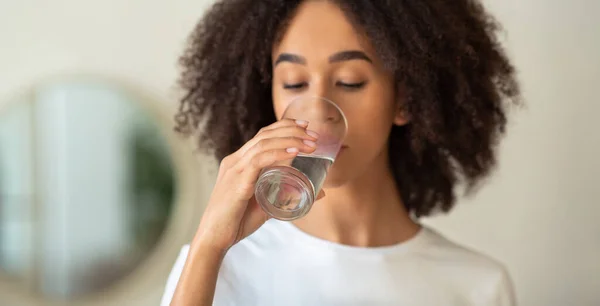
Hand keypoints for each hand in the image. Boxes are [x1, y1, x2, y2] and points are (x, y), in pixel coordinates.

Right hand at [193, 119, 320, 252]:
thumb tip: (319, 193)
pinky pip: (259, 160)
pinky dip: (278, 153)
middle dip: (292, 129)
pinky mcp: (237, 181)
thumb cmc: (237, 222)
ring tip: (311, 144)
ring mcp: (234, 169)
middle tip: (313, 133)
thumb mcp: (266, 205)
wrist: (213, 238)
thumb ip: (288, 197)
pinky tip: (294, 152)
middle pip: (264, 134)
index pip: (262, 136)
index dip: (284, 127)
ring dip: (290, 140)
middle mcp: (235, 161)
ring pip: (264, 143)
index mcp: (238, 163)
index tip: (305, 126)